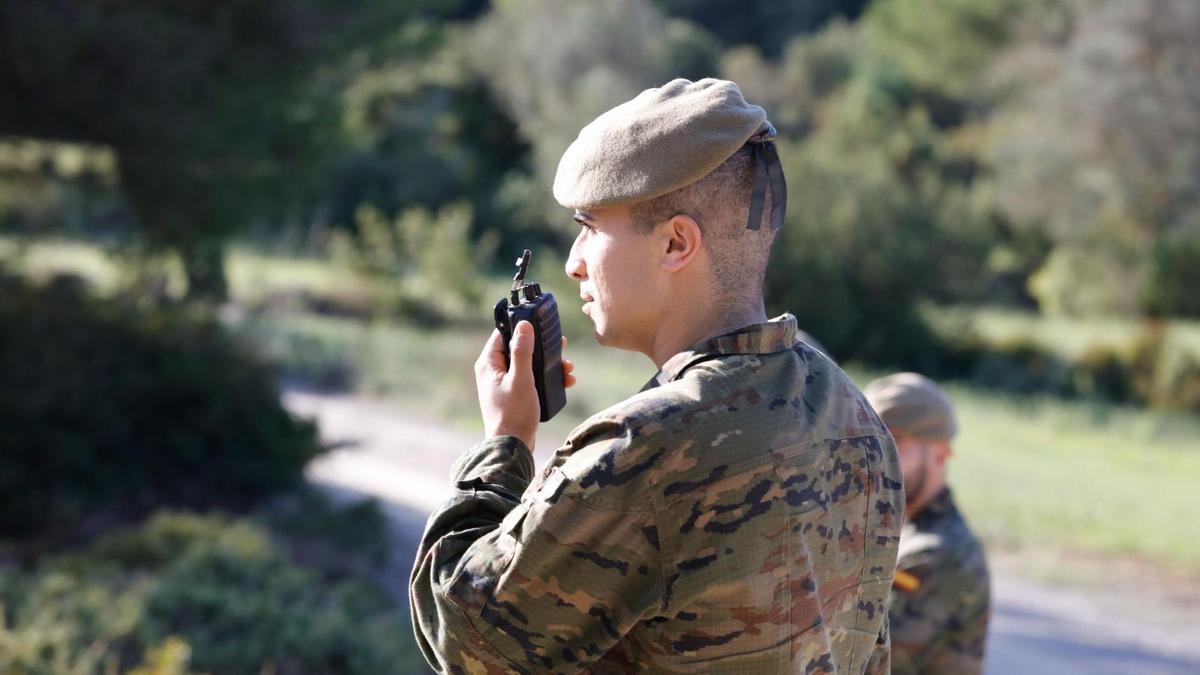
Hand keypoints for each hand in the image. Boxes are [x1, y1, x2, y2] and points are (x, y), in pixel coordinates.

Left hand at [475, 322, 575, 449]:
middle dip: (542, 348)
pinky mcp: (514, 394)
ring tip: (568, 368)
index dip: (521, 327)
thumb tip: (524, 324)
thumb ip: (522, 351)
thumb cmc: (513, 413)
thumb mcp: (521, 379)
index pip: (502, 334)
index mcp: (489, 364)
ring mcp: (504, 384)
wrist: (512, 446)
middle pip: (519, 348)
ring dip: (549, 364)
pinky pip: (532, 379)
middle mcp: (493, 372)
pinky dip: (547, 378)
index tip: (540, 324)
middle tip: (562, 345)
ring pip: (529, 364)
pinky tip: (565, 381)